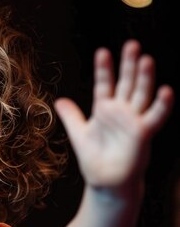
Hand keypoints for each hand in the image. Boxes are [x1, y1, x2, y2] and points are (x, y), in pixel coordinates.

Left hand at [55, 39, 173, 192]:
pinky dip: (162, 105)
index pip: (105, 84)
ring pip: (141, 95)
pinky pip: (155, 117)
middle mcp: (122, 112)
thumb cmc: (95, 158)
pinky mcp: (143, 134)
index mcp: (105, 109)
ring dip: (145, 78)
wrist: (104, 182)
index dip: (104, 69)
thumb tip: (59, 101)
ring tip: (146, 59)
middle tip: (132, 44)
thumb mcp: (78, 133)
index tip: (102, 51)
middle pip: (126, 84)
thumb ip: (71, 116)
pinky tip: (167, 90)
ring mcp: (133, 121)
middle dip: (129, 65)